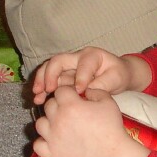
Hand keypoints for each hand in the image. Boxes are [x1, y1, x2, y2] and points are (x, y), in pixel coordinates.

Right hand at [32, 47, 149, 104]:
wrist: (117, 75)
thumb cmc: (118, 75)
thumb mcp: (116, 79)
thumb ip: (102, 85)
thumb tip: (85, 92)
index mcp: (92, 55)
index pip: (83, 64)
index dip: (80, 77)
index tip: (79, 91)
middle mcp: (77, 57)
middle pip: (58, 61)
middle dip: (50, 75)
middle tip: (47, 90)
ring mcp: (69, 67)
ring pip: (50, 70)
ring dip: (42, 82)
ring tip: (37, 96)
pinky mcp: (64, 77)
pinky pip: (50, 80)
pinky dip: (43, 90)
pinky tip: (39, 100)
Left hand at [33, 86, 148, 156]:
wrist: (112, 154)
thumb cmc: (112, 127)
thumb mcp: (108, 102)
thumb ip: (94, 91)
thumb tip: (84, 90)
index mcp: (70, 105)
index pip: (60, 91)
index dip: (68, 93)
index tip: (75, 98)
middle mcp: (57, 119)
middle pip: (48, 105)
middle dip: (58, 105)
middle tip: (70, 112)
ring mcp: (52, 137)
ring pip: (40, 123)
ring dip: (48, 122)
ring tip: (59, 125)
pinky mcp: (52, 153)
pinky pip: (37, 144)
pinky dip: (43, 142)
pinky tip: (53, 140)